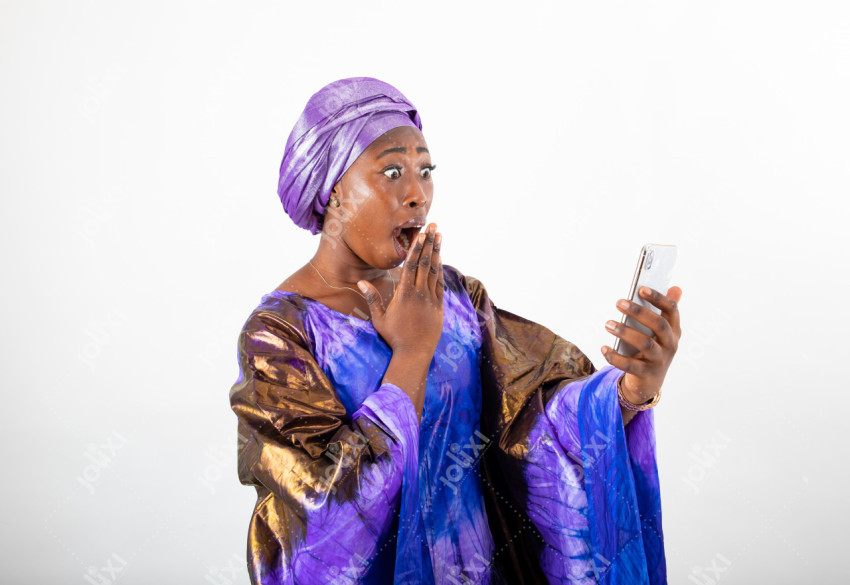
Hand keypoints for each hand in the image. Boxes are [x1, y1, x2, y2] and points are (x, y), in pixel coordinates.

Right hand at [358, 223, 444, 358]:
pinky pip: (440, 283)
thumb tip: (361, 281)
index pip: (410, 265)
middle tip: (433, 226)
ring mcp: (431, 299)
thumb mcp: (379, 319)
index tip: (420, 234)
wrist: (414, 353)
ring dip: (437, 252)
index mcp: (404, 294)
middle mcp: (419, 294)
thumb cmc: (394, 337)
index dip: (416, 248)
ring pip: (434, 271)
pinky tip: (440, 259)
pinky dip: (440, 269)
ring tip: (439, 236)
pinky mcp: (439, 306)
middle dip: (429, 243)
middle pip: (425, 263)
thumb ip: (372, 298)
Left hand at [601, 286, 682, 402]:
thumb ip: (666, 311)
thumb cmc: (653, 350)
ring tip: (608, 324)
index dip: (658, 298)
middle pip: (658, 325)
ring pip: (645, 344)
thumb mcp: (662, 332)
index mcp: (674, 330)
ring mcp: (659, 360)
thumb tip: (676, 288)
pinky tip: (604, 348)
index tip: (641, 289)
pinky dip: (615, 357)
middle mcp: (670, 344)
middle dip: (639, 312)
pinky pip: (630, 365)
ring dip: (625, 332)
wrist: (649, 383)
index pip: (671, 310)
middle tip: (619, 302)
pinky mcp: (645, 373)